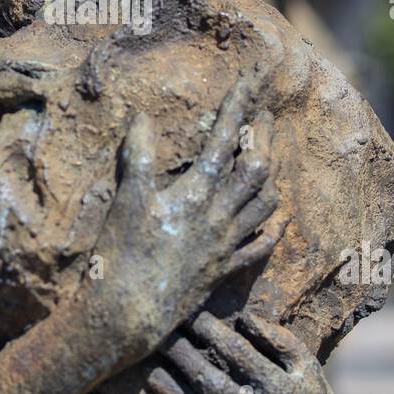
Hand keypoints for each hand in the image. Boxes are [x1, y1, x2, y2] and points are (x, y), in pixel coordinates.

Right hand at [89, 83, 278, 365]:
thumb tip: (141, 117)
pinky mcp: (221, 272)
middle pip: (257, 168)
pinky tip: (271, 224)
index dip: (240, 105)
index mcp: (196, 192)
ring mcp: (224, 245)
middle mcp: (219, 216)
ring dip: (268, 179)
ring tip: (266, 162)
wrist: (128, 315)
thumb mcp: (127, 198)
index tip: (254, 78)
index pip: (225, 138)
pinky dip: (268, 231)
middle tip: (266, 117)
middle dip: (264, 138)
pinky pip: (257, 249)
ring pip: (264, 205)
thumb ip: (139, 156)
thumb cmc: (122, 254)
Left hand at [145, 309, 356, 393]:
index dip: (210, 330)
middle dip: (181, 354)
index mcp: (280, 390)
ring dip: (169, 387)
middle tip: (159, 335)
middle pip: (210, 380)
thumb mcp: (309, 370)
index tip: (189, 313)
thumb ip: (281, 341)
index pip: (237, 352)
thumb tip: (245, 317)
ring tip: (148, 367)